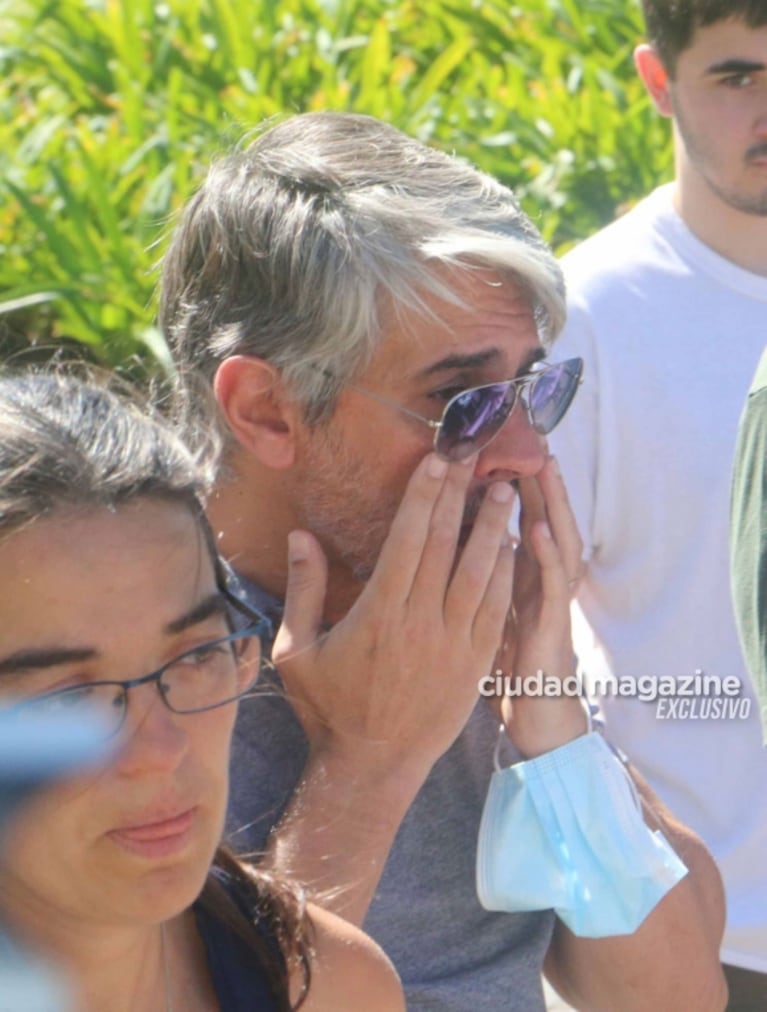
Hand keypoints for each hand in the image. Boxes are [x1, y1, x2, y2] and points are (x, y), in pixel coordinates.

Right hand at [272, 452, 515, 787]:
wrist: (373, 766)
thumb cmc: (329, 708)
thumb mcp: (296, 651)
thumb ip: (303, 590)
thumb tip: (300, 536)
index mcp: (380, 613)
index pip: (407, 539)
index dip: (423, 496)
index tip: (435, 461)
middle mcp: (422, 621)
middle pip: (446, 544)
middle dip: (460, 495)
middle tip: (475, 457)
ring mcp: (454, 643)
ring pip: (480, 572)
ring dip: (494, 528)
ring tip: (505, 491)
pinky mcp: (476, 664)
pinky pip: (496, 610)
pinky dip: (507, 574)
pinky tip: (513, 547)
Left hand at [499, 455, 587, 756]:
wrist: (532, 716)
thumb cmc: (505, 664)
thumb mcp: (495, 613)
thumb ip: (489, 576)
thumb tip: (476, 538)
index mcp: (519, 575)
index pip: (519, 518)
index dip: (513, 483)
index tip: (498, 445)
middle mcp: (539, 581)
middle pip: (542, 519)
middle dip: (536, 479)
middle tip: (529, 435)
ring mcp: (550, 601)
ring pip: (557, 542)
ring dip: (552, 505)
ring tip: (542, 466)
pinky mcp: (552, 627)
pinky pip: (552, 587)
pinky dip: (549, 557)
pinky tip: (540, 529)